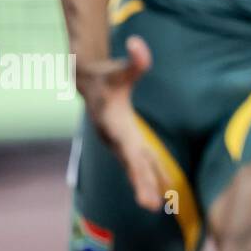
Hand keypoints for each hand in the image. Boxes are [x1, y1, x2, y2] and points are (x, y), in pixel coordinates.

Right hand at [74, 36, 168, 211]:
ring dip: (145, 184)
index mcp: (115, 127)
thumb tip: (139, 44)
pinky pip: (139, 162)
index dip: (136, 167)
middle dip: (140, 185)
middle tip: (151, 206)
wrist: (89, 82)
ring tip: (155, 206)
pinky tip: (162, 187)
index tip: (140, 183)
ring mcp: (121, 142)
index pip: (129, 150)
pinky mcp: (126, 141)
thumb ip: (134, 61)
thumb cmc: (106, 77)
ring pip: (135, 167)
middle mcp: (117, 139)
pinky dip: (148, 175)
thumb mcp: (120, 69)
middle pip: (131, 165)